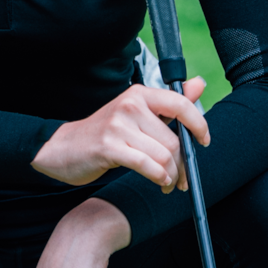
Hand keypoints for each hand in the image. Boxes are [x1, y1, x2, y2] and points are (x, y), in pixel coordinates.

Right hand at [30, 77, 209, 189]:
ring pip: (163, 155)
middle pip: (173, 139)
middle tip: (181, 177)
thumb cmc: (104, 133)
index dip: (199, 124)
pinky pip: (147, 165)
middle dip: (182, 163)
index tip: (204, 141)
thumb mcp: (136, 113)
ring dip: (171, 175)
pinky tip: (159, 182)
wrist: (63, 148)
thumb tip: (199, 85)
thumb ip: (170, 103)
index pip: (180, 104)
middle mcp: (130, 105)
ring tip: (168, 182)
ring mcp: (118, 126)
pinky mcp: (109, 147)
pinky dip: (159, 177)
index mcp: (139, 94)